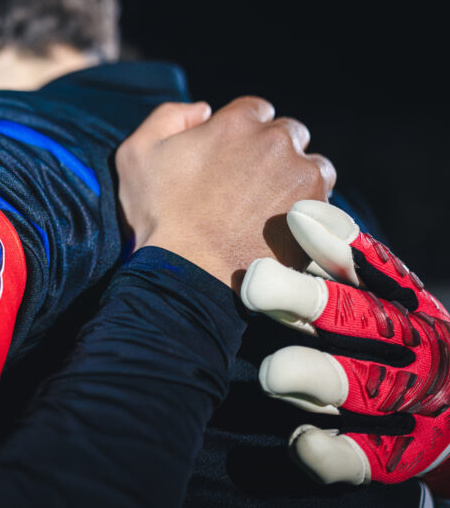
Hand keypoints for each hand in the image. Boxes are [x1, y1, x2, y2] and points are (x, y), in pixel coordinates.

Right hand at [115, 97, 335, 287]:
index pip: (255, 109)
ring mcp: (302, 176)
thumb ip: (167, 116)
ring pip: (313, 166)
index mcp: (235, 122)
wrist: (188, 273)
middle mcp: (276, 141)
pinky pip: (324, 203)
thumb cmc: (159, 215)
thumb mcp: (135, 154)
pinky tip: (280, 229)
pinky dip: (307, 212)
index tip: (230, 157)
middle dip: (273, 152)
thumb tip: (204, 110)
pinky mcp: (318, 213)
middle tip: (250, 184)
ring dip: (296, 178)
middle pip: (289, 134)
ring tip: (269, 207)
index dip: (241, 132)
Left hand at [241, 201, 449, 494]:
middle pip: (351, 317)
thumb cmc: (393, 337)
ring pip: (349, 383)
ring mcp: (393, 401)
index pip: (367, 264)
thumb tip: (306, 196)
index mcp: (397, 302)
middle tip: (255, 283)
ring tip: (272, 372)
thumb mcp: (381, 290)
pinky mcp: (382, 455)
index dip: (336, 242)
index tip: (296, 217)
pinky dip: (328, 452)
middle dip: (303, 300)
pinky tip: (301, 441)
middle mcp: (398, 344)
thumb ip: (343, 253)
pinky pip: (354, 457)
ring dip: (312, 375)